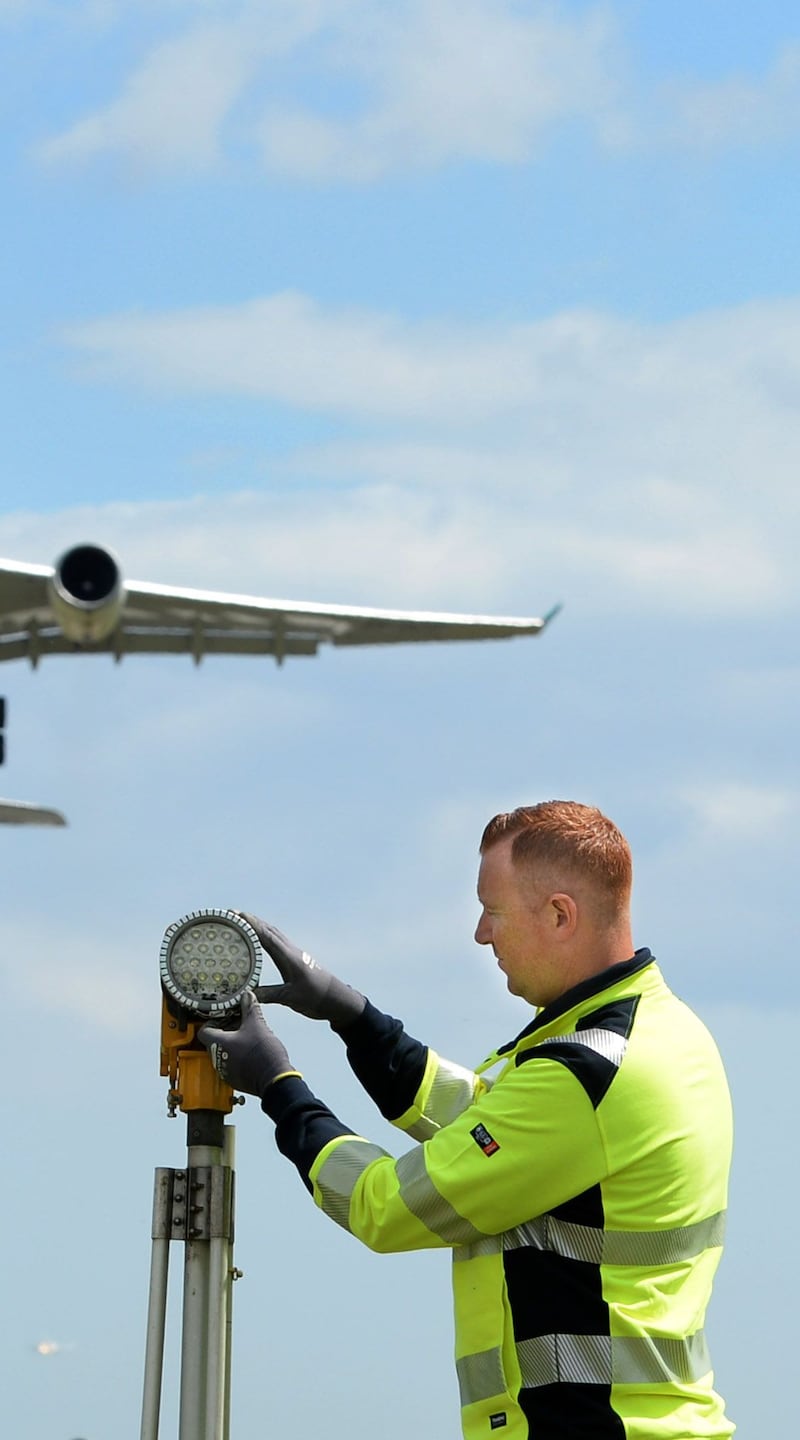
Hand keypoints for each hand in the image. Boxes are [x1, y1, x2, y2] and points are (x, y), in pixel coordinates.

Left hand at [197, 990, 299, 1097]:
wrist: (275, 1079)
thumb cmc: (263, 1055)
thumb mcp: (257, 1024)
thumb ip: (250, 1008)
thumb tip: (247, 996)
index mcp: (219, 1045)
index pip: (204, 1031)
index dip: (213, 1021)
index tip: (224, 1016)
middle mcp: (218, 1060)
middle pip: (215, 1042)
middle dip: (227, 1030)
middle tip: (239, 1023)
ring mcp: (227, 1072)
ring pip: (224, 1053)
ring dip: (234, 1044)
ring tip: (248, 1036)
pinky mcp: (237, 1080)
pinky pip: (233, 1064)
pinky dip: (239, 1056)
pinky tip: (253, 1050)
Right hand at [242, 914, 365, 1029]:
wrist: (335, 998)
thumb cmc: (315, 997)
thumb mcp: (290, 998)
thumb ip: (268, 995)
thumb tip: (245, 992)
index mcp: (289, 957)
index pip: (267, 936)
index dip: (251, 925)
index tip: (237, 915)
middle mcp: (291, 951)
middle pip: (269, 930)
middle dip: (251, 921)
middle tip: (233, 914)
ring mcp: (294, 954)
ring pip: (274, 934)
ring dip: (259, 926)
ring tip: (242, 922)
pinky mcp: (295, 959)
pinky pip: (278, 942)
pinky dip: (266, 936)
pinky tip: (260, 939)